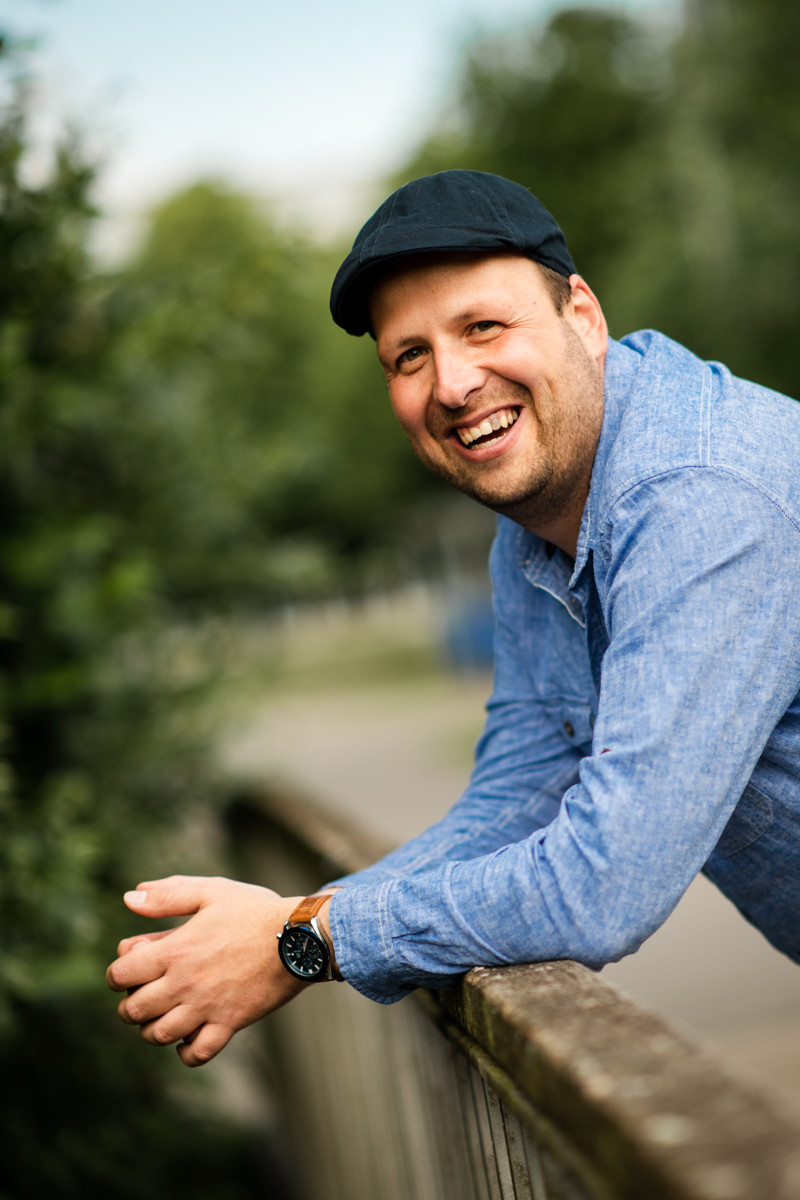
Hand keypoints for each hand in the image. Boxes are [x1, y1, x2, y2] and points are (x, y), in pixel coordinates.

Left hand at [106, 875, 316, 1066]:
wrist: (300, 937)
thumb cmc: (254, 911)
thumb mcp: (211, 891)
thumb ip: (167, 895)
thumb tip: (128, 898)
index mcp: (176, 949)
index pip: (121, 974)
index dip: (118, 973)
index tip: (130, 967)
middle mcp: (185, 982)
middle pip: (133, 1010)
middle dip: (129, 1004)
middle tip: (143, 993)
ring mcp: (207, 1006)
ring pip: (158, 1035)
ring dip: (152, 1028)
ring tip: (164, 1014)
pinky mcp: (230, 1024)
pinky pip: (196, 1053)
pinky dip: (185, 1051)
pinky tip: (188, 1036)